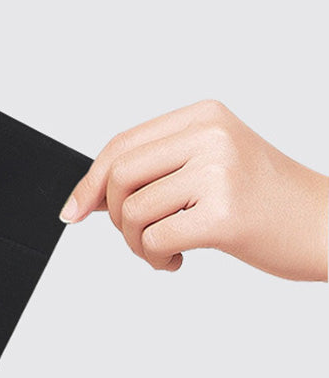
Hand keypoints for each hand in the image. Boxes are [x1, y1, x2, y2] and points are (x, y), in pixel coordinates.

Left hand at [59, 99, 327, 280]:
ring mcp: (219, 173)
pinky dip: (155, 260)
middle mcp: (211, 135)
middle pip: (119, 176)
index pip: (122, 144)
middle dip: (114, 217)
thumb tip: (87, 196)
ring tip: (163, 252)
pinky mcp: (225, 215)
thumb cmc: (267, 201)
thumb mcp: (213, 163)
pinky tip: (177, 262)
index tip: (74, 212)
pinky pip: (155, 240)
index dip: (90, 181)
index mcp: (205, 115)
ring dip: (136, 244)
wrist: (325, 225)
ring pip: (132, 212)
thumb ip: (158, 168)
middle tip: (137, 238)